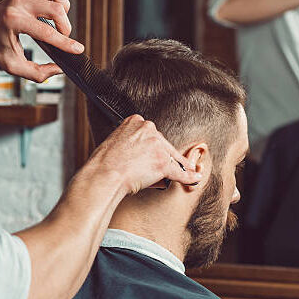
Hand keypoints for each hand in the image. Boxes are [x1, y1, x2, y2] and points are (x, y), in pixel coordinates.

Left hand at [0, 0, 83, 81]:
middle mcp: (18, 2)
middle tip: (62, 37)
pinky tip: (58, 6)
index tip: (78, 49)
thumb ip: (38, 73)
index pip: (48, 32)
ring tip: (60, 20)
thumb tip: (58, 69)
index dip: (66, 43)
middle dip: (66, 27)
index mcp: (13, 21)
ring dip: (65, 7)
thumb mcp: (13, 66)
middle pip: (56, 9)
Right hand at [82, 115, 201, 194]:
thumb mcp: (113, 142)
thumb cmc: (103, 164)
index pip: (152, 135)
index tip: (150, 155)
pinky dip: (188, 177)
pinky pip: (180, 172)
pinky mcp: (163, 163)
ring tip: (173, 174)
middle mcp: (149, 130)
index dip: (152, 148)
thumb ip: (128, 141)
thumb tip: (136, 152)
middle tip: (152, 169)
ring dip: (175, 167)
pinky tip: (194, 177)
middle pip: (164, 145)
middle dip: (162, 158)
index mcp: (135, 121)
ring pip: (172, 158)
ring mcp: (157, 146)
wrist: (104, 176)